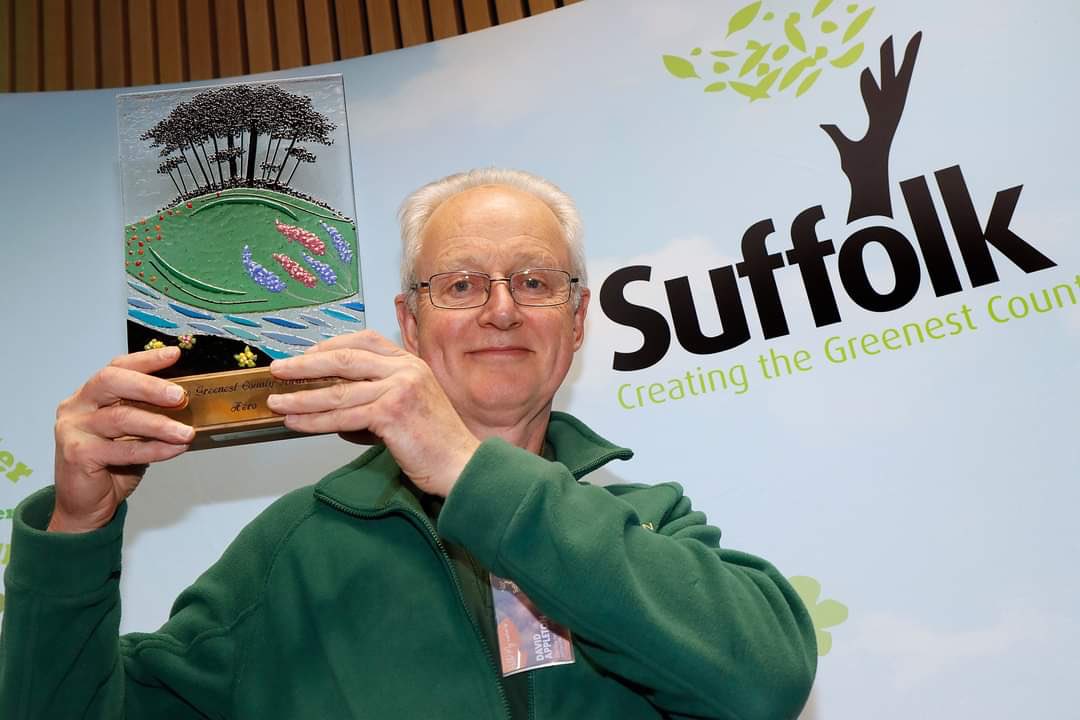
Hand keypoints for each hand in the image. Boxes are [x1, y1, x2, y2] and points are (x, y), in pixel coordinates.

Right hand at [50, 347, 193, 532]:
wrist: (85, 504)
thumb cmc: (111, 464)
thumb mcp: (132, 433)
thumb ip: (148, 414)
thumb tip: (187, 401)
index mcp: (90, 395)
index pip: (117, 368)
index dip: (146, 360)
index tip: (174, 355)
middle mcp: (77, 407)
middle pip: (111, 382)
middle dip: (150, 386)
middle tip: (180, 395)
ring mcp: (73, 430)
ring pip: (121, 418)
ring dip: (160, 425)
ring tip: (187, 432)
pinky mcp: (78, 454)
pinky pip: (124, 450)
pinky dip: (154, 450)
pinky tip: (175, 449)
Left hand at [267, 330, 479, 496]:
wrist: (461, 464)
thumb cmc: (436, 442)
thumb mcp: (410, 404)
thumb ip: (379, 393)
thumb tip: (334, 397)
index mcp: (410, 362)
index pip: (363, 340)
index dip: (329, 345)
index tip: (304, 355)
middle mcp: (405, 369)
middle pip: (344, 358)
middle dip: (305, 365)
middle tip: (278, 370)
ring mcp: (399, 389)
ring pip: (338, 390)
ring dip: (301, 397)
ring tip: (277, 402)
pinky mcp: (391, 412)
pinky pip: (342, 415)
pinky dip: (314, 420)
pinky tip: (296, 423)